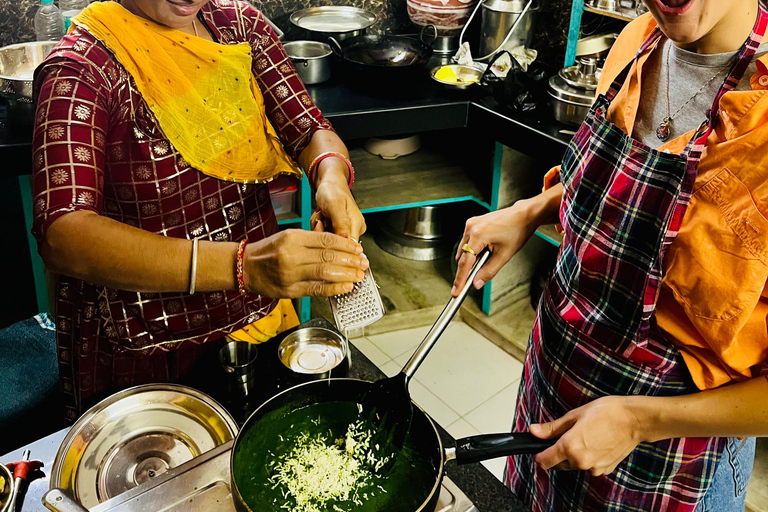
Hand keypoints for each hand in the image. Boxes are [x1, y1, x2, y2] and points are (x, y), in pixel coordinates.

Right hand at [243, 229, 367, 297]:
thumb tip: (339, 246)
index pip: (326, 240)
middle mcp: (291, 255)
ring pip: (325, 273)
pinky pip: (316, 289)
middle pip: (328, 256)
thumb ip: (312, 241)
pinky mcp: (290, 290)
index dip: (345, 245)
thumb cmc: (268, 251)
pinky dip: (333, 288)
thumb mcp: (288, 236)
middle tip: (363, 263)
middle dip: (350, 260)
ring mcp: (291, 274)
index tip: (358, 249)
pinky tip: (345, 286)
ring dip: (346, 274)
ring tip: (358, 274)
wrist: (245, 267)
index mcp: (292, 238)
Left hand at [312, 162, 365, 240]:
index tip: (322, 227)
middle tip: (321, 218)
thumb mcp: (336, 205)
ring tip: (322, 215)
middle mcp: (353, 230)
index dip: (333, 242)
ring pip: (328, 240)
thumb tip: (347, 241)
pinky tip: (321, 218)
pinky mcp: (336, 230)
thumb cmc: (333, 190)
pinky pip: (324, 235)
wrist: (328, 183)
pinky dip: (319, 227)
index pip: (348, 246)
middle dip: (323, 232)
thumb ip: (342, 223)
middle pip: (336, 244)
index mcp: (357, 224)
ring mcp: (344, 230)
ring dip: (320, 229)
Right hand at [451, 203, 537, 295]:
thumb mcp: (504, 256)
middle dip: (467, 269)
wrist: (523, 215)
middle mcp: (471, 227)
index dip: (460, 279)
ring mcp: (470, 224)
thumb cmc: (517, 231)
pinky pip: (467, 241)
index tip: (456, 291)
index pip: (465, 262)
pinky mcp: (472, 223)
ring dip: (471, 258)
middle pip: (462, 257)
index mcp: (478, 235)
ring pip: (464, 249)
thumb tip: (476, 283)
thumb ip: (488, 271)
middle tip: (474, 279)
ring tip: (489, 256)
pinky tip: (486, 250)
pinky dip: (473, 250)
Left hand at [531, 396, 647, 476]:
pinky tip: (595, 443)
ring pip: (574, 465)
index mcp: (570, 447)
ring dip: (574, 456)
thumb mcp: (574, 415)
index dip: (539, 455)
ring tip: (585, 436)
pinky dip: (588, 458)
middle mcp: (581, 462)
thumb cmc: (606, 412)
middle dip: (557, 453)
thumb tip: (534, 431)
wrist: (634, 420)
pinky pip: (589, 466)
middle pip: (558, 465)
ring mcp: (594, 468)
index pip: (544, 461)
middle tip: (567, 435)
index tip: (539, 449)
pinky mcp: (605, 469)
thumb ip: (552, 428)